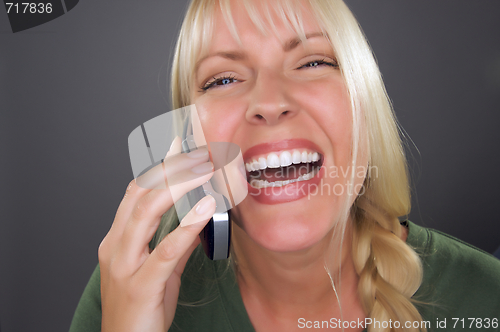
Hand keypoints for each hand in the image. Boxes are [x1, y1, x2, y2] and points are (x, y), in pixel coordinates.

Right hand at [98, 137, 215, 331]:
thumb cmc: (140, 308)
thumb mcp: (160, 270)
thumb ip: (176, 243)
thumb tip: (197, 218)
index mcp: (118, 240)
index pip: (136, 192)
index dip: (158, 166)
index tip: (178, 144)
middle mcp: (116, 246)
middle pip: (141, 195)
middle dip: (170, 168)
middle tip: (196, 149)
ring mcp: (124, 266)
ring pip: (147, 214)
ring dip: (177, 186)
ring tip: (203, 169)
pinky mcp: (140, 286)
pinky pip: (164, 251)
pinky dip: (186, 226)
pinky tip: (205, 207)